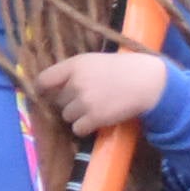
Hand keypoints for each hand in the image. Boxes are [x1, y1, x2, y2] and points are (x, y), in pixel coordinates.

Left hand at [34, 51, 169, 135]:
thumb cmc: (123, 69)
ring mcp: (84, 101)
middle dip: (68, 103)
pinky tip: (96, 121)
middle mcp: (76, 82)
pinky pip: (77, 129)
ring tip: (94, 110)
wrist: (147, 82)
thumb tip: (53, 88)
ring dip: (77, 116)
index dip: (42, 89)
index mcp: (75, 64)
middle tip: (85, 101)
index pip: (44, 79)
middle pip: (58, 101)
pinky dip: (85, 128)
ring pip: (67, 116)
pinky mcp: (94, 118)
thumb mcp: (95, 61)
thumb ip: (74, 71)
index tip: (45, 94)